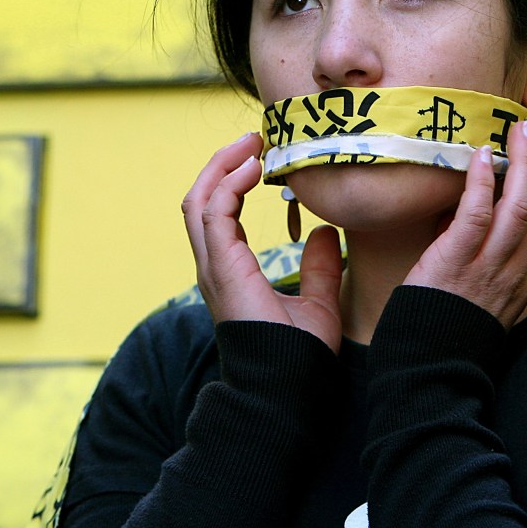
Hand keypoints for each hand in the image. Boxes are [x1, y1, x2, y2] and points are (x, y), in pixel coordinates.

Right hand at [181, 132, 343, 351]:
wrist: (288, 389)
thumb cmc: (299, 355)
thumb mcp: (318, 301)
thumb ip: (320, 267)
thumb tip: (328, 232)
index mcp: (231, 268)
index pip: (219, 212)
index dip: (233, 179)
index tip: (260, 156)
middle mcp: (215, 264)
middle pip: (200, 198)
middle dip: (221, 163)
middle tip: (252, 138)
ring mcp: (214, 267)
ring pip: (198, 201)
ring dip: (220, 166)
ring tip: (249, 144)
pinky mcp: (222, 269)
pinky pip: (213, 214)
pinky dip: (228, 185)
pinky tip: (252, 168)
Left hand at [402, 120, 526, 327]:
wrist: (427, 368)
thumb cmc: (448, 326)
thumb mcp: (487, 295)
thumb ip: (494, 258)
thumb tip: (485, 210)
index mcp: (525, 278)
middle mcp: (514, 272)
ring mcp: (487, 269)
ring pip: (520, 208)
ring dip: (521, 163)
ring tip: (514, 132)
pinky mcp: (455, 265)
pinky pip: (476, 216)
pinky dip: (482, 182)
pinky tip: (480, 156)